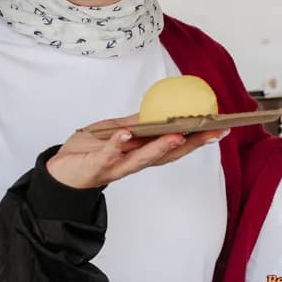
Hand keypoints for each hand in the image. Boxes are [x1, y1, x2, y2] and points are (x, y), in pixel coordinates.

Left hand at [46, 117, 222, 190]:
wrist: (61, 171)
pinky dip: (117, 146)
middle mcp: (135, 162)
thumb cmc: (88, 151)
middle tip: (212, 132)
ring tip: (178, 134)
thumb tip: (158, 110)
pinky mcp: (97, 166)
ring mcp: (117, 166)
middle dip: (192, 144)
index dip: (199, 138)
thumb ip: (136, 125)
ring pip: (143, 159)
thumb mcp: (115, 132)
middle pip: (169, 155)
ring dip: (161, 147)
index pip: (176, 145)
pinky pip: (108, 155)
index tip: (220, 127)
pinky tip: (126, 135)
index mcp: (142, 152)